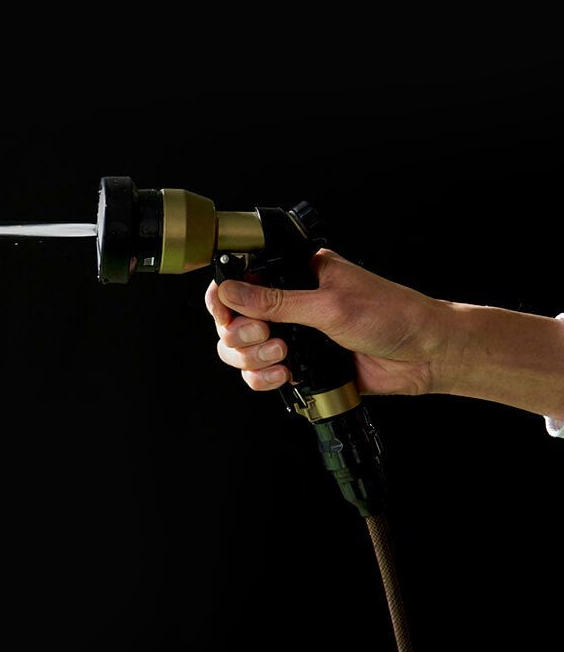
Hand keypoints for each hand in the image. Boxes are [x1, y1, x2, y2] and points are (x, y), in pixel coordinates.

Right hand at [203, 248, 441, 395]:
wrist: (425, 356)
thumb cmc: (391, 315)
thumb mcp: (329, 304)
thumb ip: (274, 301)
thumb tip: (230, 290)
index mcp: (297, 273)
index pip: (241, 280)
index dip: (225, 299)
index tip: (226, 314)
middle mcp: (290, 303)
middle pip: (233, 319)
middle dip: (241, 334)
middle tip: (267, 337)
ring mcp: (293, 334)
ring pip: (241, 349)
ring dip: (252, 357)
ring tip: (282, 358)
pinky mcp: (299, 364)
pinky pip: (260, 373)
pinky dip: (264, 378)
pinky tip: (285, 375)